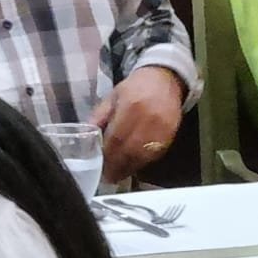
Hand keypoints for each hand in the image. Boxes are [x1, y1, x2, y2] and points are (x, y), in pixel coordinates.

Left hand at [90, 66, 184, 183]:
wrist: (163, 80)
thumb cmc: (134, 89)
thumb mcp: (112, 97)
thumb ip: (99, 117)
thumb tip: (86, 136)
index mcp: (130, 107)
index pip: (116, 137)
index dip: (107, 155)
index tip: (100, 166)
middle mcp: (148, 118)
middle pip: (130, 150)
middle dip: (117, 166)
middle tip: (108, 176)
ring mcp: (162, 128)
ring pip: (143, 155)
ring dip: (130, 168)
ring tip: (119, 174)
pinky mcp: (171, 134)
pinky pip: (155, 154)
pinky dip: (143, 162)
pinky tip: (134, 165)